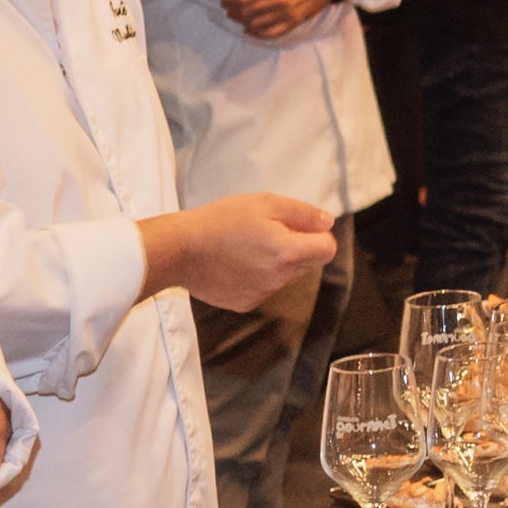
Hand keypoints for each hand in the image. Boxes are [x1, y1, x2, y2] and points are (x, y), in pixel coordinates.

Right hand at [146, 193, 335, 310]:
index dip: (319, 235)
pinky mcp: (244, 303)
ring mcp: (262, 294)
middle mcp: (279, 279)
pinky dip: (256, 276)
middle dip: (297, 247)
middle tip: (267, 230)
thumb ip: (303, 213)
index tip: (300, 226)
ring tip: (246, 245)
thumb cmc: (221, 221)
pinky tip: (235, 262)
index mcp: (288, 253)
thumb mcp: (265, 203)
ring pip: (284, 276)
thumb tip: (327, 223)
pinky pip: (263, 288)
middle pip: (307, 263)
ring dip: (276, 262)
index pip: (327, 250)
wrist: (180, 250)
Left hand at [222, 0, 336, 39]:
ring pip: (256, 24)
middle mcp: (279, 0)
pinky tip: (251, 29)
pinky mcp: (295, 21)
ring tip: (237, 16)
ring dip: (242, 22)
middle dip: (232, 11)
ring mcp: (287, 13)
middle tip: (227, 7)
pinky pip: (272, 33)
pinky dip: (258, 33)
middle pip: (246, 12)